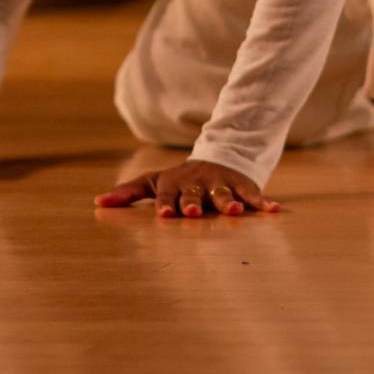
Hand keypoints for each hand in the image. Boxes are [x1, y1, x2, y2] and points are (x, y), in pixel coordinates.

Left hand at [94, 159, 281, 217]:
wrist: (217, 157)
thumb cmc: (179, 181)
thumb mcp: (154, 181)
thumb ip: (128, 192)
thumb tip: (97, 202)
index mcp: (174, 185)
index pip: (167, 196)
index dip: (166, 205)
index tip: (165, 215)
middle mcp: (197, 184)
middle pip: (194, 195)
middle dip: (193, 203)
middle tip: (192, 213)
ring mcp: (220, 184)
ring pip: (224, 194)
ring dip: (229, 202)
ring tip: (236, 213)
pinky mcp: (241, 186)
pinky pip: (253, 195)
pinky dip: (264, 203)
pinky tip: (275, 211)